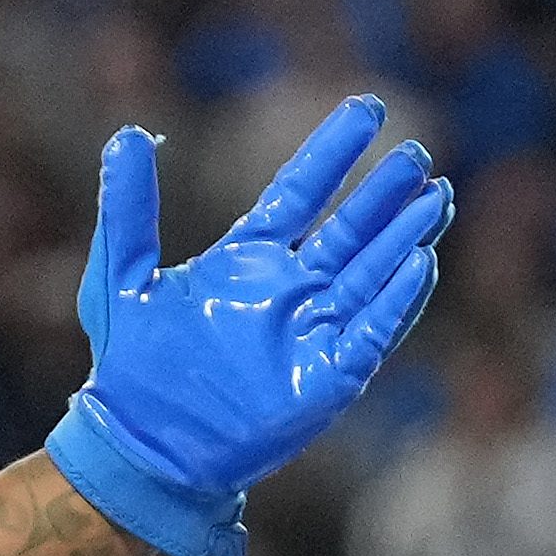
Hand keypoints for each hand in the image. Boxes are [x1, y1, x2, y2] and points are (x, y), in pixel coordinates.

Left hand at [44, 94, 452, 555]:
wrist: (139, 446)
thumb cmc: (128, 368)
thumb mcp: (119, 277)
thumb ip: (128, 209)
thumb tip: (126, 134)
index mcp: (246, 260)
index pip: (301, 192)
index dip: (333, 151)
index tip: (367, 109)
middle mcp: (289, 290)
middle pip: (350, 229)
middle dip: (383, 193)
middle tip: (417, 152)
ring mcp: (313, 332)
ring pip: (372, 273)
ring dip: (404, 236)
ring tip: (436, 196)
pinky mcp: (328, 377)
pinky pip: (374, 332)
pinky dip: (398, 300)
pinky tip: (421, 262)